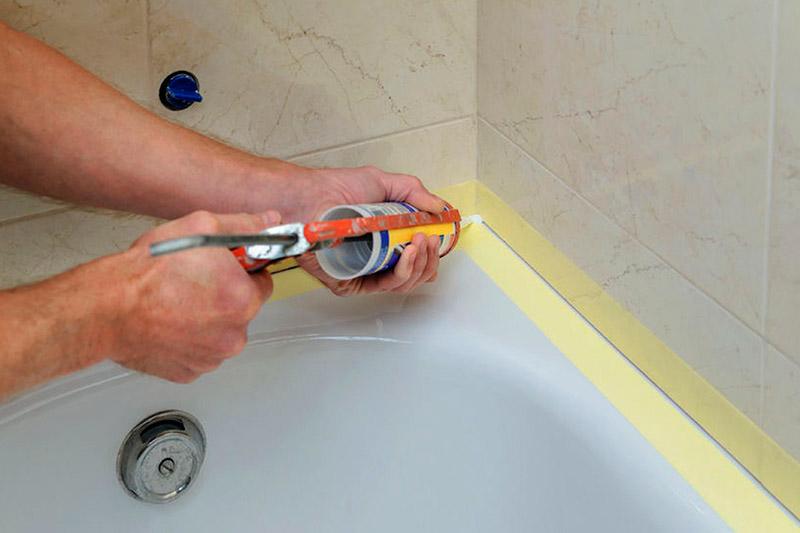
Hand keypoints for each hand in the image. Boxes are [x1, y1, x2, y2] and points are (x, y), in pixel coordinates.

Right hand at [110, 210, 280, 382]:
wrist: (106, 308)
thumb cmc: (147, 272)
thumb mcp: (201, 228)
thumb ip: (243, 225)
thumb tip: (268, 221)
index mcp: (243, 301)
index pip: (262, 283)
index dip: (243, 271)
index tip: (223, 267)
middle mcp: (233, 336)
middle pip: (242, 310)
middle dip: (224, 295)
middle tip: (193, 281)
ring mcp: (210, 358)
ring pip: (220, 333)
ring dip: (207, 319)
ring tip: (176, 301)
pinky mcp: (188, 371)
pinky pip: (198, 352)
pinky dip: (188, 339)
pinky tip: (168, 322)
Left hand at [285, 164, 445, 294]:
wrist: (312, 196)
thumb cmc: (337, 189)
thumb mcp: (384, 183)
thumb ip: (415, 194)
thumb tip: (441, 209)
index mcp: (384, 241)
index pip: (416, 258)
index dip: (432, 252)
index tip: (438, 236)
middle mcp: (375, 259)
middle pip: (415, 274)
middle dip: (430, 258)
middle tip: (430, 238)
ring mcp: (363, 273)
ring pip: (404, 283)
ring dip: (421, 263)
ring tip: (422, 242)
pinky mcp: (350, 284)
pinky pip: (384, 286)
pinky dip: (403, 272)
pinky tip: (409, 254)